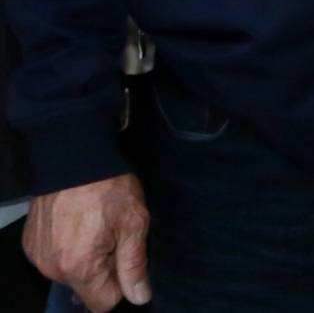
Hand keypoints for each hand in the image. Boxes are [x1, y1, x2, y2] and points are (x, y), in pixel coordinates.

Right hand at [26, 174, 151, 310]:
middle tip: (114, 236)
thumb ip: (134, 265)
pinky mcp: (31, 244)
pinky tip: (78, 224)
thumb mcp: (133, 223)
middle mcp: (53, 268)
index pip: (102, 303)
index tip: (127, 260)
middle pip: (86, 288)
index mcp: (79, 267)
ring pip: (71, 273)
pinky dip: (69, 248)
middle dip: (104, 269)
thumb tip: (140, 297)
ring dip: (86, 259)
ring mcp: (38, 257)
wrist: (73, 158)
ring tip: (95, 227)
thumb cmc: (109, 188)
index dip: (121, 286)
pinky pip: (55, 259)